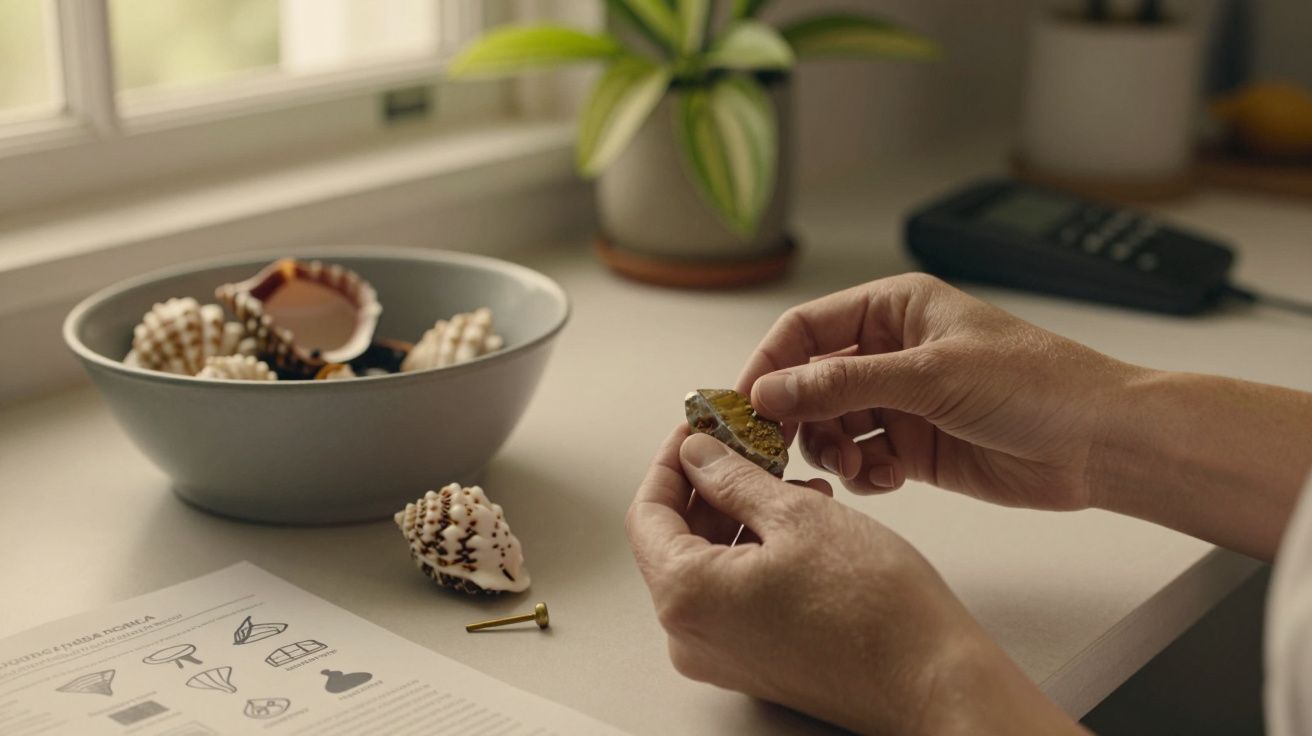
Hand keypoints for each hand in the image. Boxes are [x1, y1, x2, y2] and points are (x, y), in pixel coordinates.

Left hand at [625, 427, 1080, 734]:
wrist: (933, 682)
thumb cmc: (876, 608)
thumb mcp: (798, 515)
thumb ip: (733, 478)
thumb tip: (697, 454)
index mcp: (687, 597)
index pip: (647, 513)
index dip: (672, 462)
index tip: (697, 430)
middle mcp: (690, 636)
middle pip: (674, 541)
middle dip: (709, 487)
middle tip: (745, 446)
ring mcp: (720, 656)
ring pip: (708, 566)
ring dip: (738, 517)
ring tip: (787, 483)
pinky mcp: (753, 664)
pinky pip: (733, 596)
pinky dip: (755, 554)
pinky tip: (799, 526)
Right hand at [736, 273, 1142, 510]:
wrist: (1100, 443)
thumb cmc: (1037, 384)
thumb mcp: (931, 374)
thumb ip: (844, 383)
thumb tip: (771, 390)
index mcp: (894, 309)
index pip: (805, 330)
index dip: (770, 365)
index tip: (746, 406)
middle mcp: (891, 352)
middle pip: (810, 382)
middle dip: (800, 418)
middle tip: (790, 450)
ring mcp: (902, 401)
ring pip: (832, 426)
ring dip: (833, 450)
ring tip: (856, 466)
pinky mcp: (916, 446)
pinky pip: (863, 459)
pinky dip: (863, 474)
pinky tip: (887, 479)